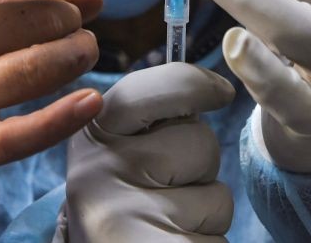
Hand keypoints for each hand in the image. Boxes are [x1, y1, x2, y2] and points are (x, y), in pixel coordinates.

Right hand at [55, 63, 234, 242]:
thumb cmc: (117, 201)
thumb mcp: (110, 153)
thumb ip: (142, 119)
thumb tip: (209, 87)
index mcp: (89, 137)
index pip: (146, 91)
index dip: (193, 83)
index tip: (221, 91)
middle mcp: (100, 172)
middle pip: (199, 140)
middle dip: (201, 163)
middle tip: (166, 185)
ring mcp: (128, 216)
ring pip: (217, 195)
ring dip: (206, 210)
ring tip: (166, 221)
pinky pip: (219, 238)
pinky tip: (171, 241)